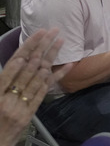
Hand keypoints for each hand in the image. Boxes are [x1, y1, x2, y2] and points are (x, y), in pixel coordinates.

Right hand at [0, 29, 70, 145]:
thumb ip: (1, 81)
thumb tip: (15, 63)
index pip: (13, 66)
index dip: (26, 49)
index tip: (37, 35)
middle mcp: (8, 98)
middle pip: (28, 68)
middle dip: (41, 47)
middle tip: (53, 31)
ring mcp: (20, 107)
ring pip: (39, 77)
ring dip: (51, 57)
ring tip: (60, 41)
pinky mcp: (29, 114)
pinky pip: (44, 92)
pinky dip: (56, 77)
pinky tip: (67, 65)